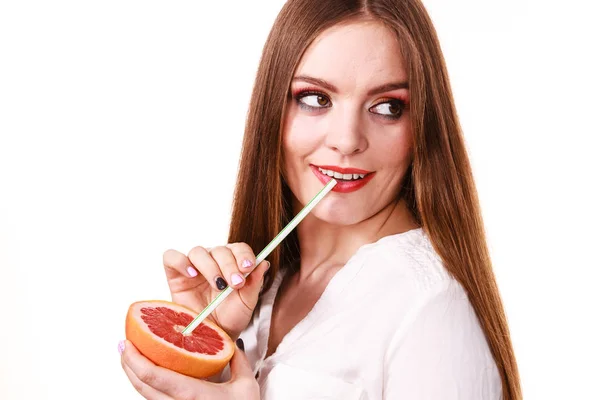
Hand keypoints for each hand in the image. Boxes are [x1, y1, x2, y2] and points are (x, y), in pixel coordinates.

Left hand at [120, 339, 259, 399]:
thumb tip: (232, 345)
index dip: (135, 360)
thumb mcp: (246, 386)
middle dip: (128, 364)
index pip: (154, 376)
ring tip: (132, 359)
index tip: (128, 344)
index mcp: (191, 395)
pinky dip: (148, 386)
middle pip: (141, 386)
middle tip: (124, 346)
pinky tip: (150, 377)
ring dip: (135, 376)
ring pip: (145, 396)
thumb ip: (238, 361)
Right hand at [162, 243, 269, 339]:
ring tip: (218, 285)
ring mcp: (193, 266)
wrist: (210, 338)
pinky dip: (181, 262)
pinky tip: (192, 275)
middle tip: (235, 283)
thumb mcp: (246, 303)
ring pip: (199, 252)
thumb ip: (254, 283)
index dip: (243, 255)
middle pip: (220, 250)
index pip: (238, 248)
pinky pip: (171, 257)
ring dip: (211, 267)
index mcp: (232, 263)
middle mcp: (213, 261)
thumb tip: (263, 263)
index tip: (248, 268)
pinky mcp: (174, 275)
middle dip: (229, 265)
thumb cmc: (230, 319)